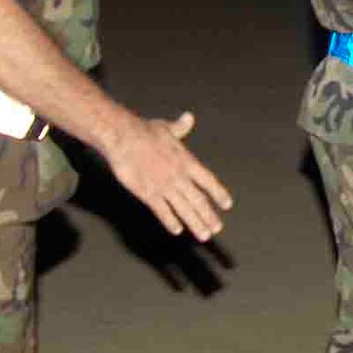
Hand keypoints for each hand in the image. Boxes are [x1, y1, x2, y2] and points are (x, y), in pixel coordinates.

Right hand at [103, 111, 232, 239]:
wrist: (124, 138)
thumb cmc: (145, 131)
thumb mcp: (167, 128)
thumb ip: (180, 128)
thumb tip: (189, 118)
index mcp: (188, 162)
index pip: (209, 182)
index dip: (219, 194)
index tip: (227, 205)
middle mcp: (180, 177)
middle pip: (199, 201)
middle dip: (209, 216)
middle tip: (216, 229)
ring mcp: (165, 187)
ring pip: (184, 210)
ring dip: (195, 224)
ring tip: (204, 235)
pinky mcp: (148, 194)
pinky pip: (162, 212)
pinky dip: (170, 222)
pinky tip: (177, 230)